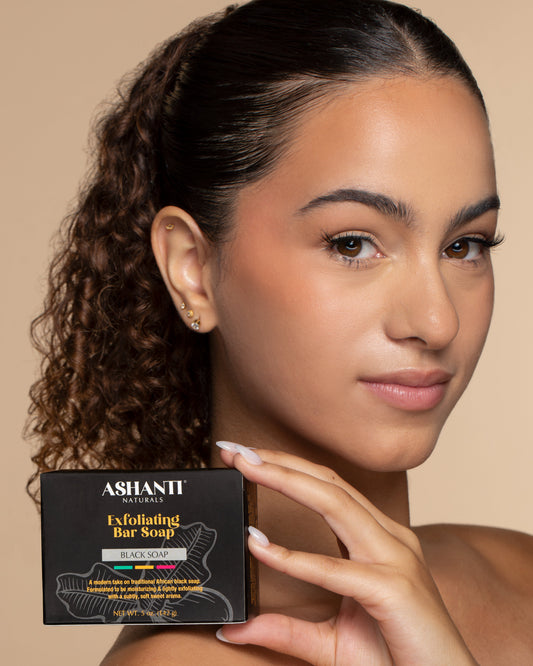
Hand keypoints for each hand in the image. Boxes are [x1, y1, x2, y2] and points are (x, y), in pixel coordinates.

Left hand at [216, 443, 477, 665]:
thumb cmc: (395, 659)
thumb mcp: (330, 642)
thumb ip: (284, 630)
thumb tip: (234, 628)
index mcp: (379, 539)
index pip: (328, 488)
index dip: (287, 467)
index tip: (245, 457)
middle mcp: (389, 539)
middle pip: (328, 482)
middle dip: (279, 460)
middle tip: (235, 449)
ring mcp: (395, 560)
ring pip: (334, 503)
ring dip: (285, 480)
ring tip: (246, 468)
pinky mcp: (393, 590)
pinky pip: (335, 569)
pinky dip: (294, 557)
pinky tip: (258, 547)